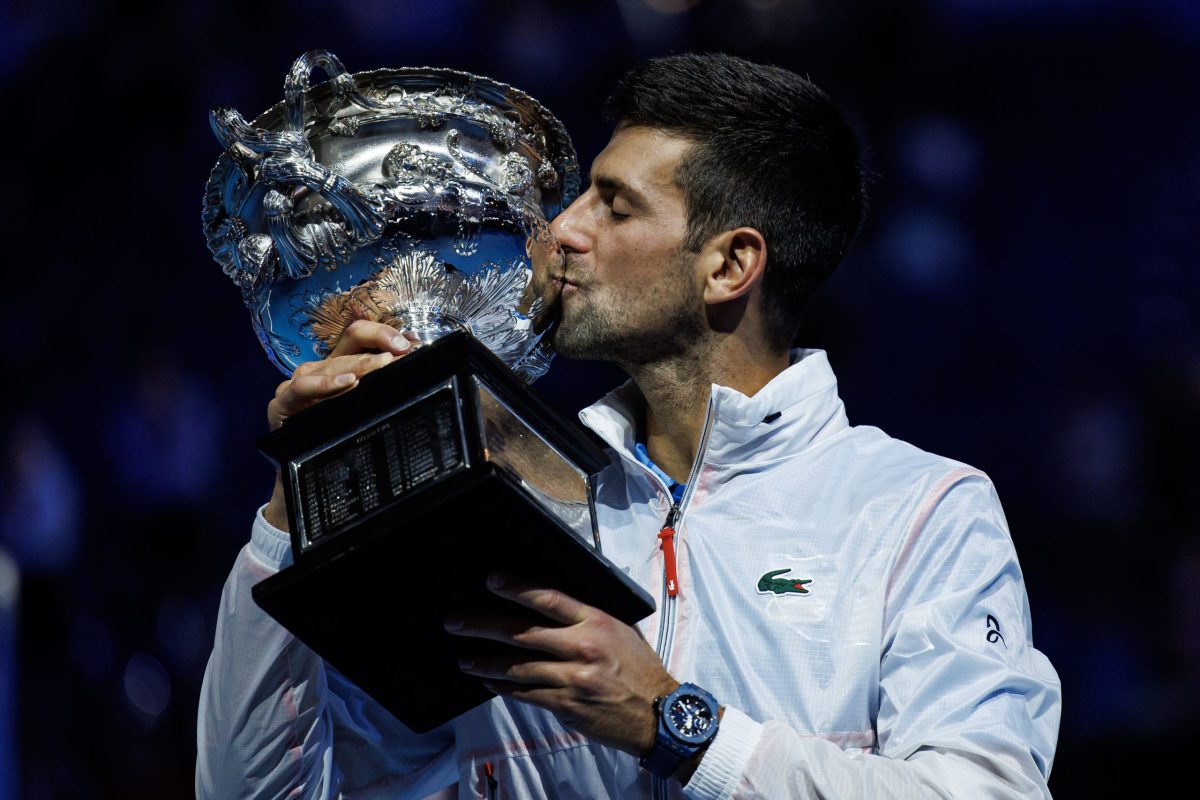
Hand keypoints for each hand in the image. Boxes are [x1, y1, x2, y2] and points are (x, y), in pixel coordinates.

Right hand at [262, 320, 416, 529]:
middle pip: (348, 346)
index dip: (382, 333)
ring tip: (381, 366)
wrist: (304, 474)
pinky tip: (347, 382)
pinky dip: (324, 384)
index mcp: (340, 364)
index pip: (359, 335)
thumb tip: (415, 374)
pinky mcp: (282, 402)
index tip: (407, 346)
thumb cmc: (336, 438)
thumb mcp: (363, 410)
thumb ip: (381, 389)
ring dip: (358, 365)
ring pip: (330, 366)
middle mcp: (320, 368)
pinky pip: (301, 388)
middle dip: (378, 350)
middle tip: (400, 358)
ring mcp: (299, 383)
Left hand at [445, 573, 678, 756]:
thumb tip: (550, 607)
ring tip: (465, 659)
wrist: (659, 714)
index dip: (516, 588)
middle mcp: (582, 647)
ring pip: (518, 666)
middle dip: (483, 626)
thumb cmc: (640, 670)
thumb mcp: (620, 631)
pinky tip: (490, 682)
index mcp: (596, 622)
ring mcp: (572, 678)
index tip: (491, 581)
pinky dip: (505, 687)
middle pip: (521, 632)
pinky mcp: (566, 705)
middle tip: (456, 623)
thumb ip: (587, 620)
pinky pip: (527, 694)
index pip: (548, 599)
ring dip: (487, 662)